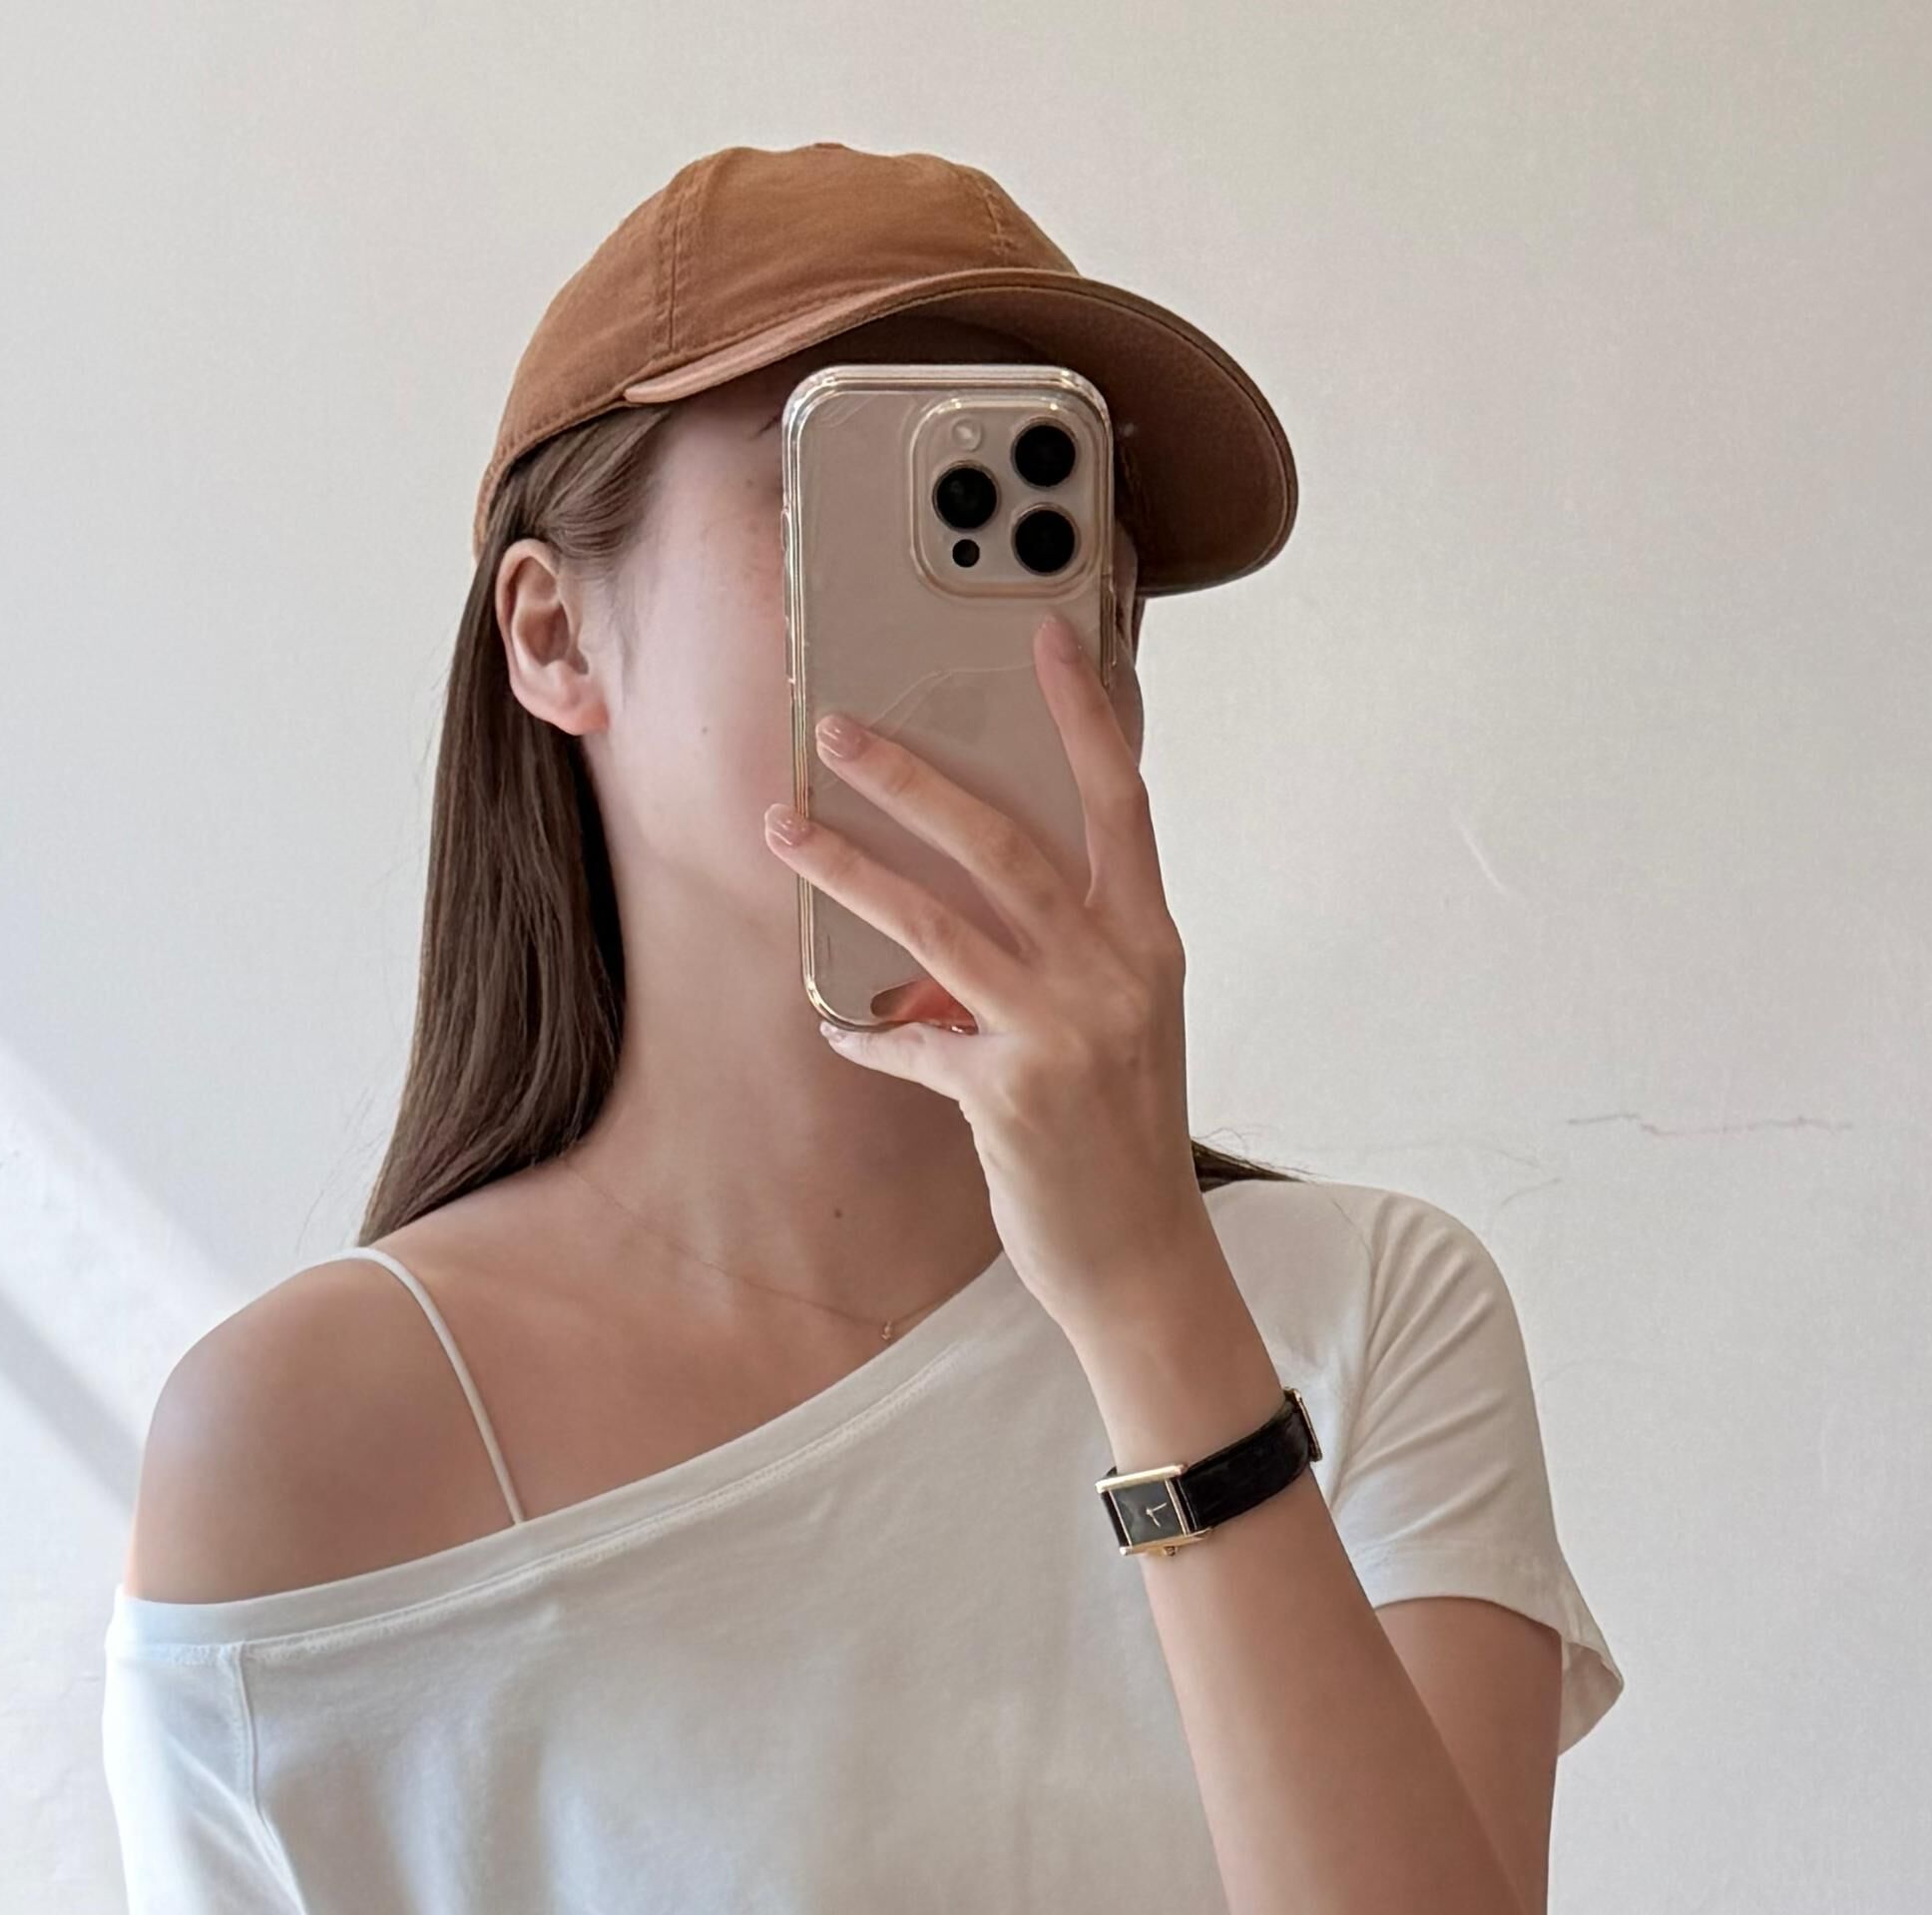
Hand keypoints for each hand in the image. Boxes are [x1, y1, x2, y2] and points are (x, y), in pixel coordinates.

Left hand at [769, 616, 1208, 1348]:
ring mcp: (1062, 1034)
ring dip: (847, 869)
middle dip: (909, 777)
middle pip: (1003, 841)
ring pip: (936, 923)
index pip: (1121, 802)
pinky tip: (838, 1026)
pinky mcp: (1008, 1096)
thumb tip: (957, 916)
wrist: (1141, 1263)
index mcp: (1149, 943)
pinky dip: (867, 1034)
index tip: (1046, 635)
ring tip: (782, 831)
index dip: (1084, 714)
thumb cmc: (1123, 1138)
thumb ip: (1066, 957)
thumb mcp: (1122, 1027)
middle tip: (836, 729)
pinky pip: (910, 1043)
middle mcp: (1114, 975)